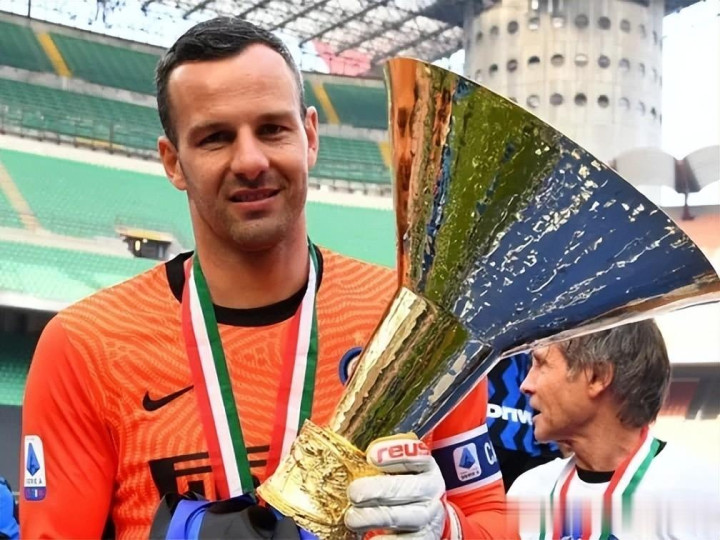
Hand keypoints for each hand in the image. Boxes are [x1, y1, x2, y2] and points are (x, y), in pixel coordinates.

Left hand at [344, 435, 460, 538]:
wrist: (424, 514)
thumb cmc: (400, 482)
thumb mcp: (396, 464)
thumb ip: (381, 455)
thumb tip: (353, 448)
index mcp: (425, 464)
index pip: (415, 454)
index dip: (394, 453)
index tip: (371, 456)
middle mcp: (431, 488)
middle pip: (408, 488)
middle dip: (377, 490)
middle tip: (353, 493)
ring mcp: (429, 515)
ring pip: (403, 516)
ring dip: (374, 517)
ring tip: (352, 518)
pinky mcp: (424, 538)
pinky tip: (369, 538)